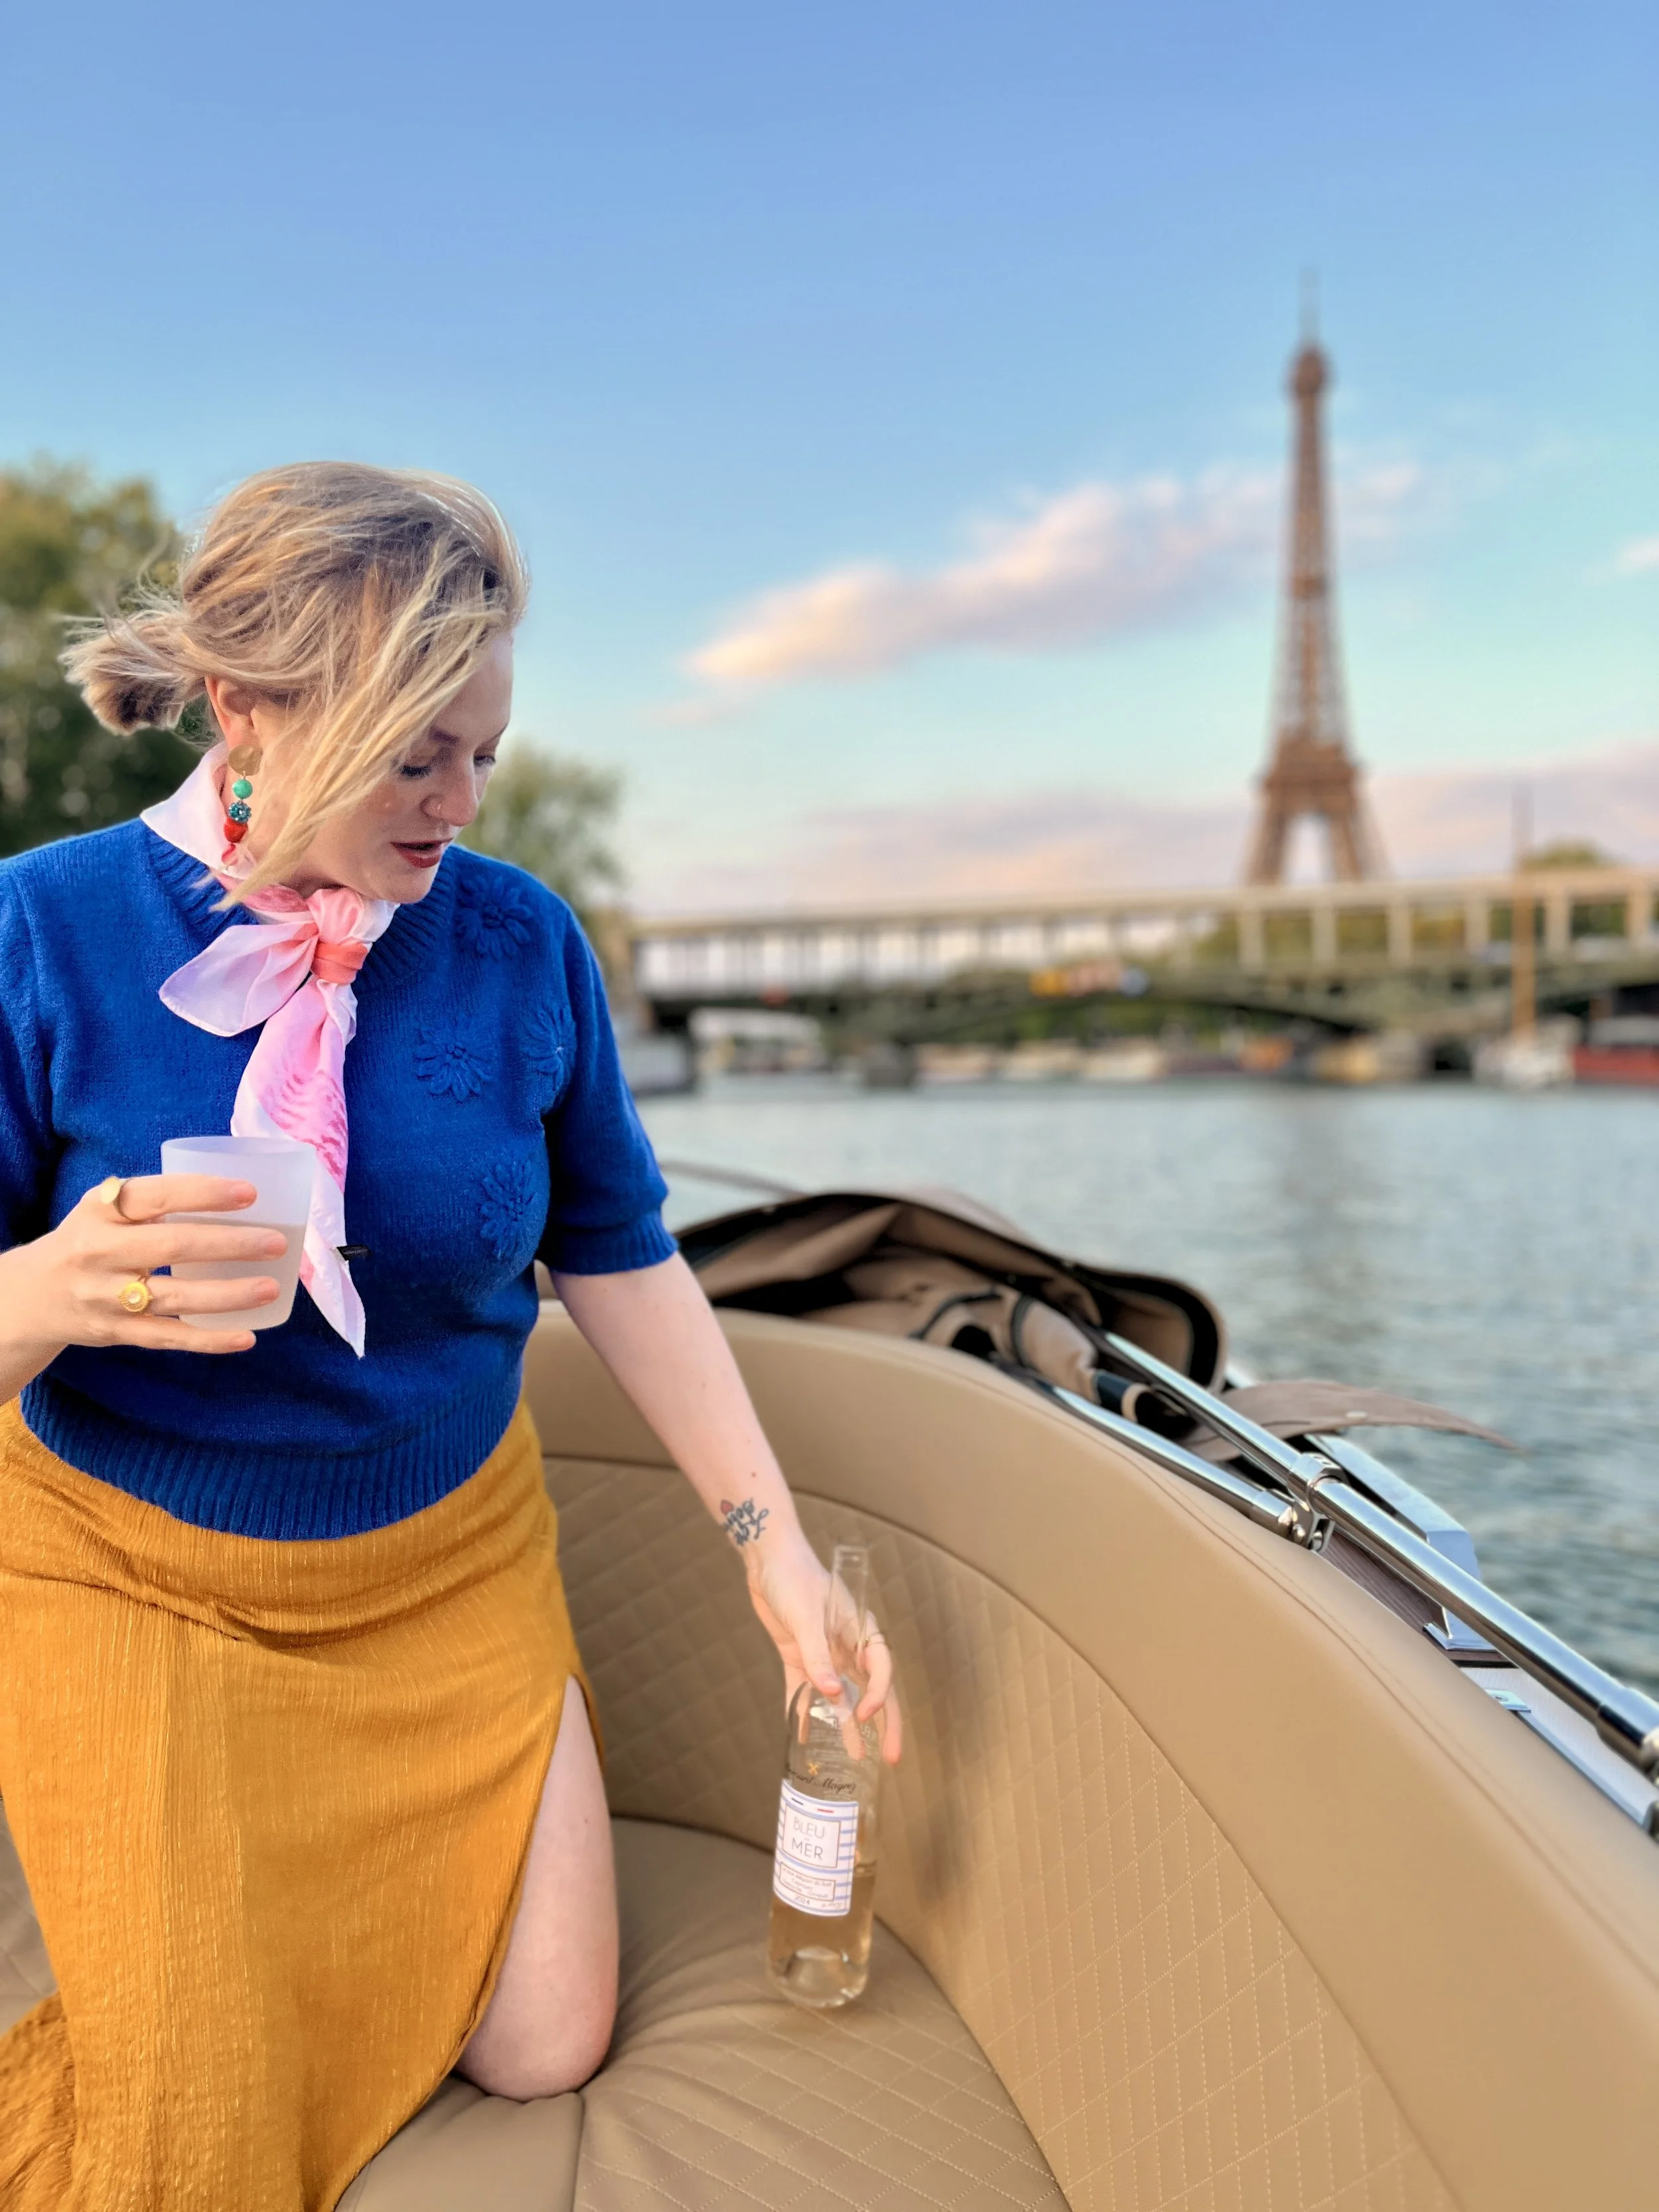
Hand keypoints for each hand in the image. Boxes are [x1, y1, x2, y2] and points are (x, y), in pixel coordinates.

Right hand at [1, 1173, 287, 1365]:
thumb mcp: (106, 1210)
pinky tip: (245, 1337)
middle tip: (275, 1242)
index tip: (250, 1194)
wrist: (35, 1294)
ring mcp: (107, 1296)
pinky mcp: (116, 1333)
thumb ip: (154, 1201)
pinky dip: (208, 1339)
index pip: (156, 1195)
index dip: (203, 1193)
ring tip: (271, 1287)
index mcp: (101, 1210)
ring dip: (228, 1294)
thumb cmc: (91, 1240)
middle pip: (171, 1245)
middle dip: (229, 1244)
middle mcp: (100, 1251)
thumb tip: (239, 1195)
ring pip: (174, 1296)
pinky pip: (168, 1337)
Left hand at [742, 1529, 902, 1765]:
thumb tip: (831, 1694)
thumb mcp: (807, 1616)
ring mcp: (824, 1653)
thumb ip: (817, 1655)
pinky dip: (804, 1712)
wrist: (767, 1559)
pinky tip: (803, 1736)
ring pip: (840, 1696)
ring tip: (855, 1757)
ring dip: (846, 1725)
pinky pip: (804, 1691)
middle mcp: (847, 1646)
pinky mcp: (799, 1656)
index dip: (879, 1695)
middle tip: (892, 1757)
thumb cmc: (795, 1577)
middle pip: (871, 1689)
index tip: (866, 1716)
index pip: (880, 1668)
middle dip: (883, 1723)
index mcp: (860, 1630)